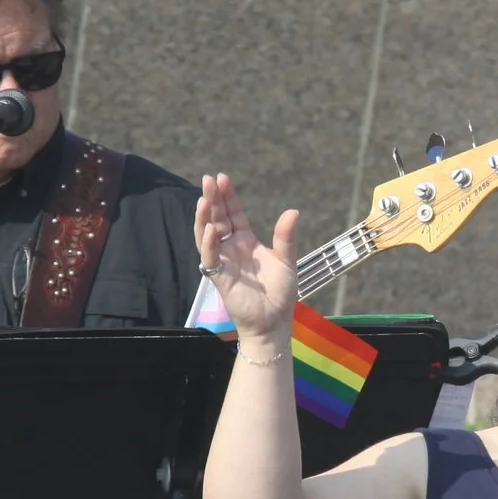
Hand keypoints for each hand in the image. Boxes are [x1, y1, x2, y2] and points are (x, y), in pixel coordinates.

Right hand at [194, 173, 300, 343]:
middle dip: (212, 199)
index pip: (232, 213)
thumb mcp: (286, 261)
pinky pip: (210, 258)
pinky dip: (209, 243)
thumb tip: (293, 211)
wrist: (274, 321)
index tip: (222, 177)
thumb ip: (286, 237)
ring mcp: (223, 261)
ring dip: (204, 217)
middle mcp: (231, 247)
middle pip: (217, 218)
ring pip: (207, 234)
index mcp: (245, 240)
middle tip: (209, 179)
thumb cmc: (280, 292)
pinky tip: (211, 228)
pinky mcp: (219, 277)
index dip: (227, 196)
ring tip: (204, 198)